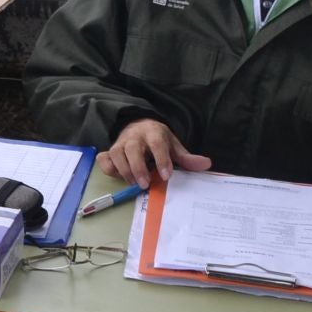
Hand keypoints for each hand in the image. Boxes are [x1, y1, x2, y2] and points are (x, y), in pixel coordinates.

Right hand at [97, 119, 211, 186]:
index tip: (167, 176)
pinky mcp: (109, 151)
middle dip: (138, 167)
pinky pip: (104, 159)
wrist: (138, 126)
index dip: (161, 159)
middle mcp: (134, 136)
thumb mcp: (173, 145)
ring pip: (116, 154)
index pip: (157, 144)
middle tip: (146, 184)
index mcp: (153, 133)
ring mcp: (120, 143)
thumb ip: (186, 157)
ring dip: (124, 171)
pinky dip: (109, 168)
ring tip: (135, 184)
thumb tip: (206, 164)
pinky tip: (118, 176)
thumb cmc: (157, 140)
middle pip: (132, 149)